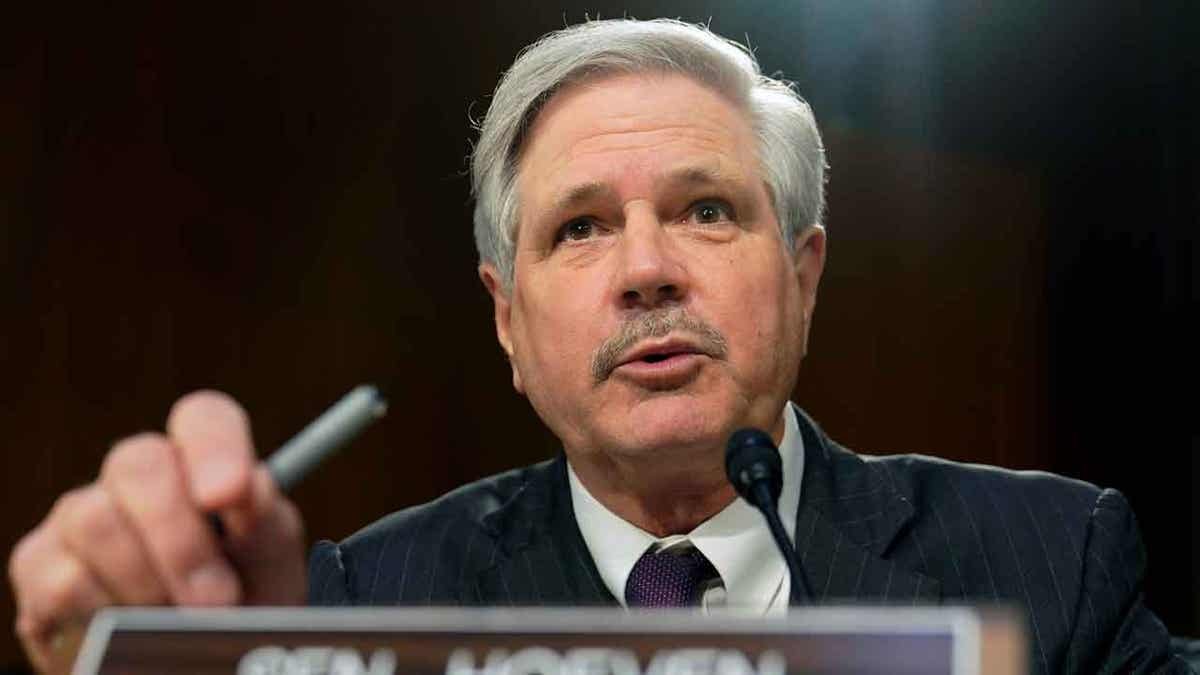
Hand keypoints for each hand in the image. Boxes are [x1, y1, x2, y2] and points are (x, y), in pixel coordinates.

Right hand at [8, 391, 305, 671]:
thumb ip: (266, 522)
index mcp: (201, 463)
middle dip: (181, 539)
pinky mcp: (39, 565)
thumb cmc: (242, 603)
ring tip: (179, 622)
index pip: (203, 417)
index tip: (230, 494)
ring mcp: (80, 515)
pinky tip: (133, 631)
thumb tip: (247, 487)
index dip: (216, 448)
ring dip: (148, 585)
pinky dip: (107, 615)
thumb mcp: (269, 564)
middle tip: (218, 599)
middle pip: (138, 462)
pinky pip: (65, 580)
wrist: (199, 663)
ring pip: (96, 520)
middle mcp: (136, 477)